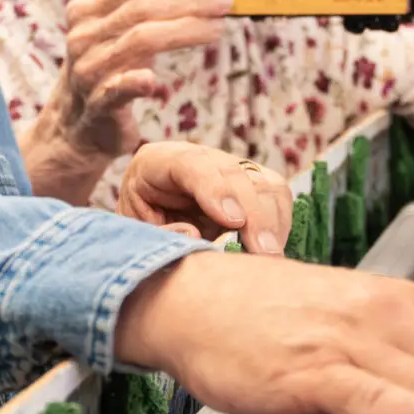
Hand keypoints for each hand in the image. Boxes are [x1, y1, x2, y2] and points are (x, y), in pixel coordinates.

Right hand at [23, 0, 231, 204]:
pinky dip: (135, 82)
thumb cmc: (109, 68)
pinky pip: (117, 90)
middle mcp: (83, 35)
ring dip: (185, 30)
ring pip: (140, 40)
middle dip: (189, 1)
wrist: (75, 125)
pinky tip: (153, 80)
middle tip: (224, 2)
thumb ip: (146, 6)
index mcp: (87, 9)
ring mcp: (87, 70)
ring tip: (217, 28)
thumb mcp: (118, 30)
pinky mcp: (97, 105)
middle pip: (141, 7)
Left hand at [116, 142, 292, 253]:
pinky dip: (278, 226)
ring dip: (272, 221)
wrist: (146, 226)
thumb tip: (193, 234)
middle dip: (255, 212)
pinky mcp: (250, 188)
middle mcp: (197, 158)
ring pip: (265, 183)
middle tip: (263, 251)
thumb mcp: (134, 235)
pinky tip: (271, 249)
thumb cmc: (138, 231)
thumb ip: (159, 235)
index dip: (216, 189)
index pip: (192, 164)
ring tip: (270, 255)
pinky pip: (277, 199)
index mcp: (157, 162)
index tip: (234, 221)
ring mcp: (227, 171)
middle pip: (236, 172)